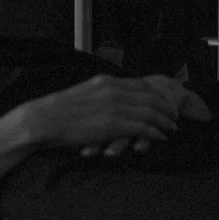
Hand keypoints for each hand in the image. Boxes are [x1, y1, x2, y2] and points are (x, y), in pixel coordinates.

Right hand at [18, 74, 187, 157]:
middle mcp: (114, 90)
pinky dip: (156, 133)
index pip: (141, 84)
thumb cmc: (57, 111)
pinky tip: (161, 138)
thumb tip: (108, 100)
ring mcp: (115, 107)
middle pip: (151, 97)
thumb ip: (99, 94)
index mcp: (106, 81)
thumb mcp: (82, 94)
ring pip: (151, 112)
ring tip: (172, 128)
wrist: (44, 119)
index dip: (156, 94)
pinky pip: (143, 128)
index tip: (163, 102)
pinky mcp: (114, 124)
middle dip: (167, 107)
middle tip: (175, 116)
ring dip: (165, 121)